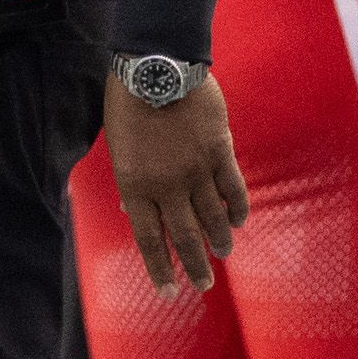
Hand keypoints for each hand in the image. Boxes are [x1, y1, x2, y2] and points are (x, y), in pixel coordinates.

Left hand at [107, 69, 248, 292]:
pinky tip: (239, 222)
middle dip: (195, 266)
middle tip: (203, 286)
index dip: (160, 270)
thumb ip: (131, 184)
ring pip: (212, 216)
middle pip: (184, 235)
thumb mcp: (118, 148)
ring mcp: (196, 168)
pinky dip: (237, 208)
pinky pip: (233, 187)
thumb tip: (134, 216)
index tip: (170, 293)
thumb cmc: (128, 105)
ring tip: (223, 255)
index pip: (150, 239)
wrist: (156, 65)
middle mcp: (167, 184)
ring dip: (218, 240)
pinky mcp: (220, 150)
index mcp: (136, 185)